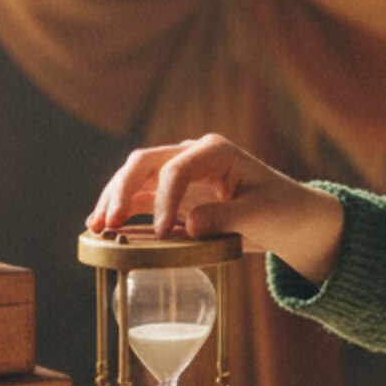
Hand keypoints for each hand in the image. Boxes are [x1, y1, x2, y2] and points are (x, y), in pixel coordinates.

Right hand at [88, 134, 345, 283]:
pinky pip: (141, 196)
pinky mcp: (174, 192)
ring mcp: (180, 171)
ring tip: (96, 226)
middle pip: (145, 162)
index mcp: (216, 151)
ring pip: (136, 177)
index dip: (165, 200)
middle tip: (109, 223)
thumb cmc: (281, 210)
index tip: (164, 234)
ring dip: (114, 199)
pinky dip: (122, 209)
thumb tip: (190, 225)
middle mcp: (193, 154)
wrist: (289, 216)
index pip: (177, 168)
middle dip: (122, 189)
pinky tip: (102, 227)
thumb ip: (226, 218)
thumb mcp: (261, 215)